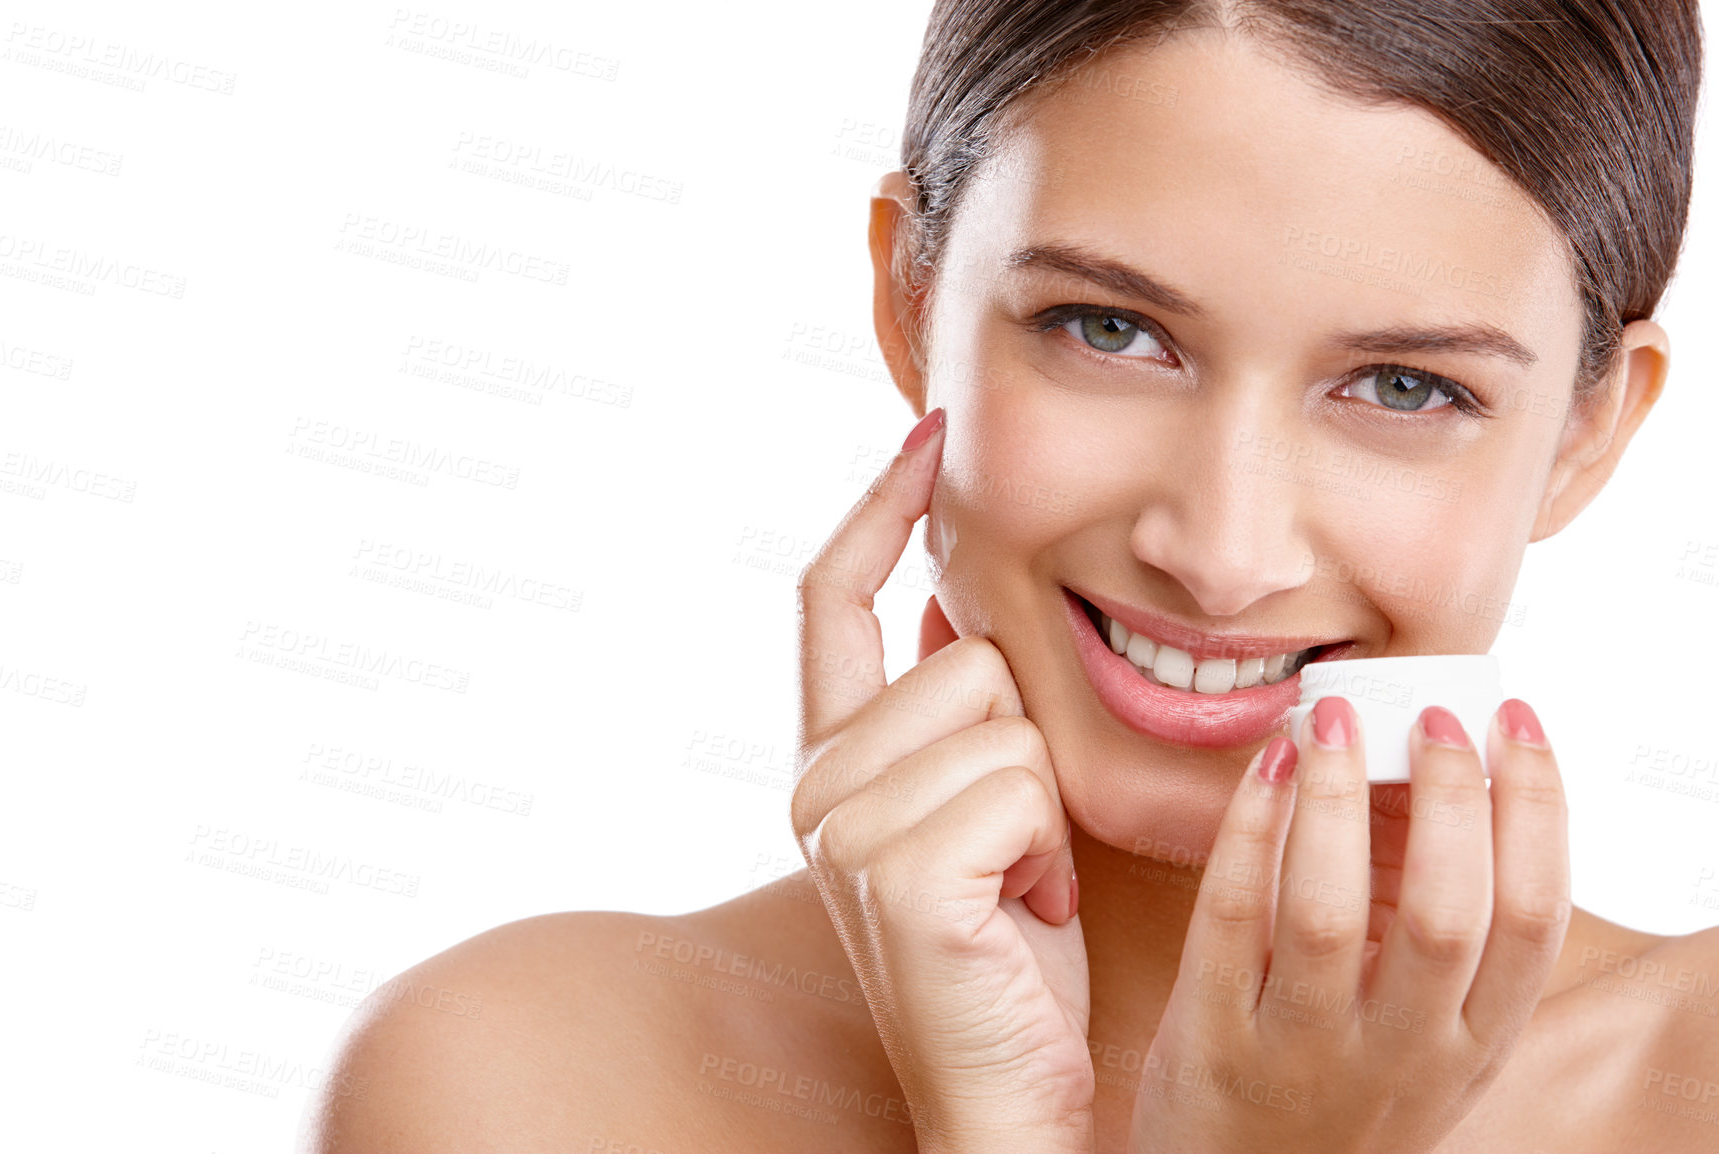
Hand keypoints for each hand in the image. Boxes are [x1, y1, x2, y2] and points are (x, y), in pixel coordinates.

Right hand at [790, 408, 1094, 1153]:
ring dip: (1042, 804)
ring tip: (1020, 885)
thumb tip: (954, 597)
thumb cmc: (1009, 954)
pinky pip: (1019, 781)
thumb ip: (950, 711)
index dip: (876, 508)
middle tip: (1014, 848)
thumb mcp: (980, 809)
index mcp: (826, 758)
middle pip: (961, 652)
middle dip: (1021, 742)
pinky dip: (1049, 848)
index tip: (930, 434)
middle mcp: (812, 783)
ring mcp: (840, 826)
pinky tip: (1025, 911)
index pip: (827, 597)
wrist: (1004, 1091)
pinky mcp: (893, 870)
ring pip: (1002, 715)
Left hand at [1129, 697, 1570, 1152]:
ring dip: (1338, 801)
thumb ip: (1438, 941)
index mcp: (1469, 1048)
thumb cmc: (1332, 1098)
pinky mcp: (1212, 1041)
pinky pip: (1229, 920)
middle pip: (1453, 913)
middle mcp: (1400, 1055)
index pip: (1535, 919)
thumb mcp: (1418, 1041)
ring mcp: (1303, 1051)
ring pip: (1331, 913)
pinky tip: (1262, 770)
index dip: (1537, 811)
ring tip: (1332, 722)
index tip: (1517, 726)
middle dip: (1451, 797)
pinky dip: (1249, 833)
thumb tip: (1430, 778)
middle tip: (1432, 712)